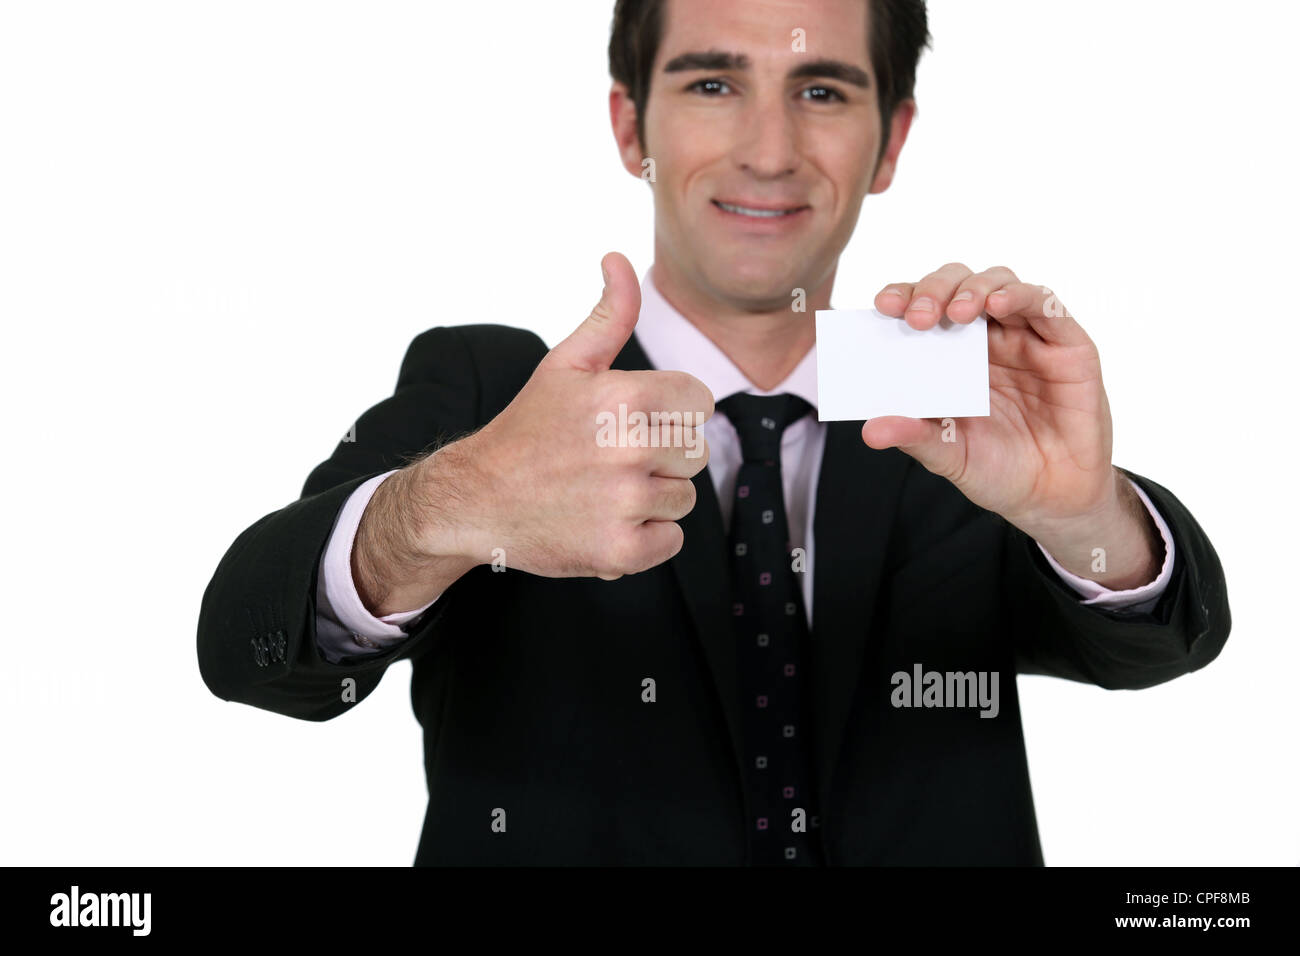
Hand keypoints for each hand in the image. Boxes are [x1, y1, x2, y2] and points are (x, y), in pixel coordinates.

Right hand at [412, 252, 713, 579]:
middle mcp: (627, 449)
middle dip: (662, 456)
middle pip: (695, 452)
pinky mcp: (620, 550)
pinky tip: (605, 522)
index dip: (670, 412)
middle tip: (611, 460)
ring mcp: (624, 503)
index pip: (698, 402)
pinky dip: (644, 539)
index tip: (636, 422)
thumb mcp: (565, 365)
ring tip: (603, 492)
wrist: (476, 500)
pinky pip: (671, 540)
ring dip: (652, 499)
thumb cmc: (527, 431)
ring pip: (683, 498)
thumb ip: (608, 315)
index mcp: (621, 397)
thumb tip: (619, 258)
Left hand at [862, 263, 1120, 542]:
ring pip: (999, 283)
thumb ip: (914, 437)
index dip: (903, 297)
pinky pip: (1046, 305)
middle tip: (918, 317)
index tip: (882, 307)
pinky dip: (1020, 296)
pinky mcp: (1067, 345)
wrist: (1052, 499)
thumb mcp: (949, 455)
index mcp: (950, 354)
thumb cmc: (997, 468)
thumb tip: (870, 430)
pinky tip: (997, 305)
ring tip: (956, 313)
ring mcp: (1026, 337)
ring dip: (974, 288)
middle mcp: (987, 337)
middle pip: (958, 284)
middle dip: (934, 290)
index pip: (923, 307)